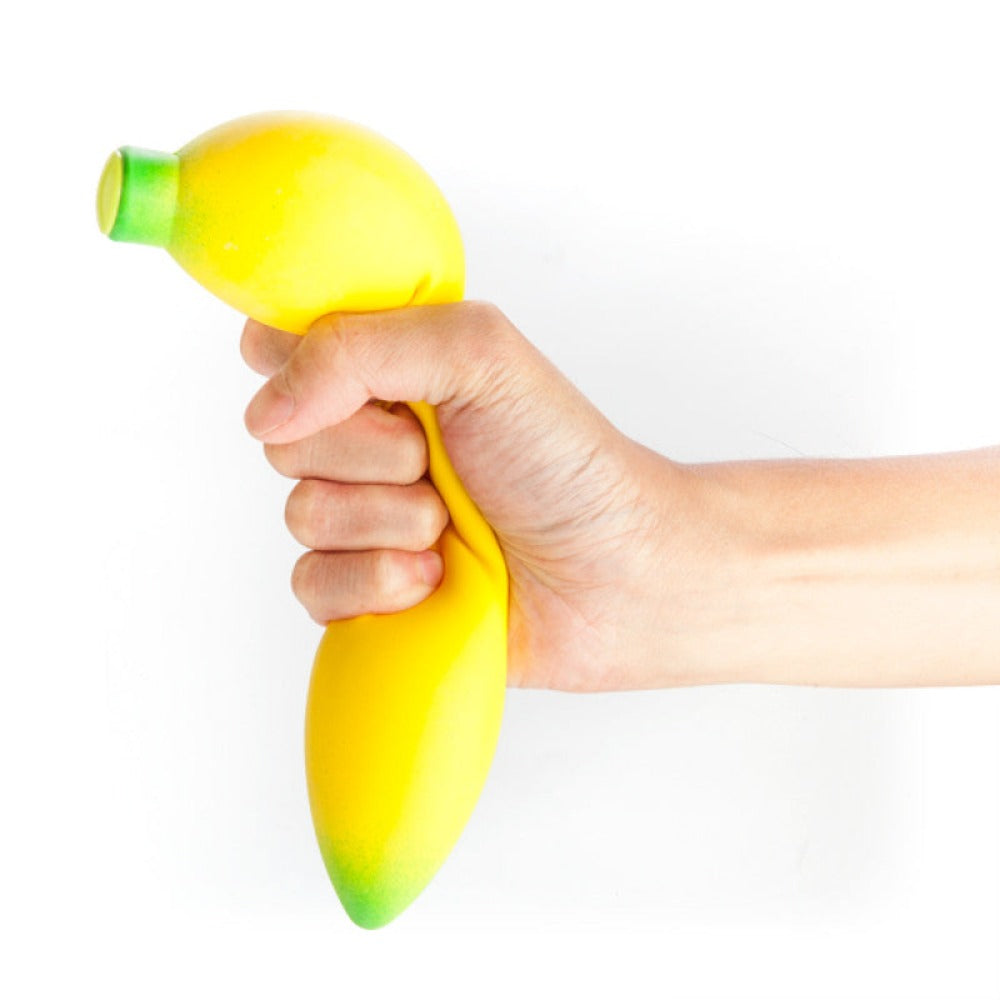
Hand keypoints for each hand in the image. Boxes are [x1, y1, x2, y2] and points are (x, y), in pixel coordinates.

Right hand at [240, 302, 696, 690]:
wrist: (615, 576)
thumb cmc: (565, 463)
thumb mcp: (479, 357)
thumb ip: (362, 348)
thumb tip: (266, 408)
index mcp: (387, 372)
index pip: (279, 347)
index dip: (298, 367)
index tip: (364, 388)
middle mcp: (367, 442)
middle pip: (282, 436)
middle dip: (371, 453)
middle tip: (439, 461)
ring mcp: (365, 520)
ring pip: (301, 514)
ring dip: (387, 521)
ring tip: (451, 528)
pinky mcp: (365, 592)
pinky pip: (313, 586)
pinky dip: (380, 583)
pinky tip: (436, 581)